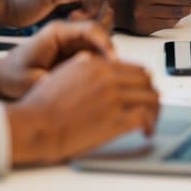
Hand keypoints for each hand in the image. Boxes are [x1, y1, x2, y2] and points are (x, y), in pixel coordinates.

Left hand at [0, 19, 113, 100]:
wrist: (0, 77)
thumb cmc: (11, 75)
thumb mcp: (27, 81)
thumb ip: (51, 80)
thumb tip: (73, 85)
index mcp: (56, 32)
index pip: (90, 28)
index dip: (105, 43)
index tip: (113, 61)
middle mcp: (67, 34)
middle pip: (100, 34)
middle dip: (111, 52)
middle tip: (117, 73)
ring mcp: (73, 43)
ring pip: (101, 45)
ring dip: (108, 59)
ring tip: (110, 80)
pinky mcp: (75, 54)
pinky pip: (95, 55)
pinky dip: (101, 66)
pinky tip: (101, 82)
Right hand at [4, 51, 159, 166]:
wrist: (36, 125)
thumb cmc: (42, 105)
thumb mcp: (61, 73)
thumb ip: (80, 65)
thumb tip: (90, 60)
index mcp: (98, 65)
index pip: (135, 68)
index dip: (142, 81)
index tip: (144, 90)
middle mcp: (109, 78)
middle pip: (146, 81)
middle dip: (151, 94)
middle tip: (151, 106)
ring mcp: (114, 98)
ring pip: (150, 98)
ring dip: (154, 110)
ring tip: (151, 121)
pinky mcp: (115, 120)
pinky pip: (144, 117)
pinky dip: (149, 124)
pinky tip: (146, 131)